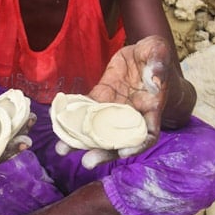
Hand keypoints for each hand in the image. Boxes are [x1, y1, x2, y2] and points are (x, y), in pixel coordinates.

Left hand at [74, 36, 171, 166]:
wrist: (140, 54)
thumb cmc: (155, 55)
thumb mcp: (158, 52)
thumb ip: (158, 64)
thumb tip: (155, 80)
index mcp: (151, 108)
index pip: (147, 134)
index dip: (136, 146)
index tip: (123, 153)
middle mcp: (131, 115)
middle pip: (119, 140)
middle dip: (104, 152)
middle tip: (87, 161)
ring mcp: (114, 109)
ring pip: (99, 130)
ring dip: (81, 141)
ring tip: (62, 149)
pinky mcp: (100, 98)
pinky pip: (86, 111)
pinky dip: (72, 117)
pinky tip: (57, 120)